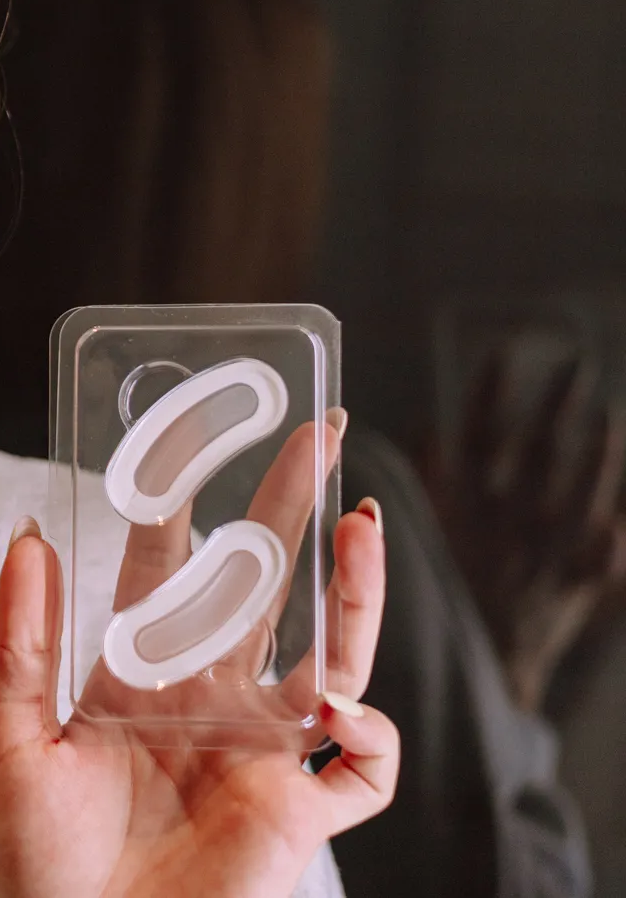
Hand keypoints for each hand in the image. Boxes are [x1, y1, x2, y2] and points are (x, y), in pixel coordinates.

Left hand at [0, 417, 397, 897]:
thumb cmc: (35, 861)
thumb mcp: (12, 739)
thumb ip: (21, 638)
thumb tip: (28, 534)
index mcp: (141, 676)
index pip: (171, 569)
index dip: (184, 500)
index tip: (191, 431)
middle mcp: (210, 702)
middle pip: (263, 587)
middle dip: (292, 512)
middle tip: (320, 433)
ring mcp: (257, 755)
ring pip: (332, 659)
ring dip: (354, 596)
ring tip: (360, 527)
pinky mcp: (292, 816)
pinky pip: (361, 771)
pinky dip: (368, 737)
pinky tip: (339, 707)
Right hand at [427, 334, 625, 711]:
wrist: (484, 672)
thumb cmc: (444, 606)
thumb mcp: (420, 540)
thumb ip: (428, 484)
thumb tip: (430, 431)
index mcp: (469, 505)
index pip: (482, 432)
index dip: (491, 391)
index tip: (504, 352)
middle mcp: (516, 516)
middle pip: (541, 445)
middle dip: (558, 401)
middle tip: (575, 365)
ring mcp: (555, 544)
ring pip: (583, 479)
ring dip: (595, 440)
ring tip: (605, 409)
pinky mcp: (586, 574)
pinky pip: (611, 532)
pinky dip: (619, 506)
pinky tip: (624, 483)